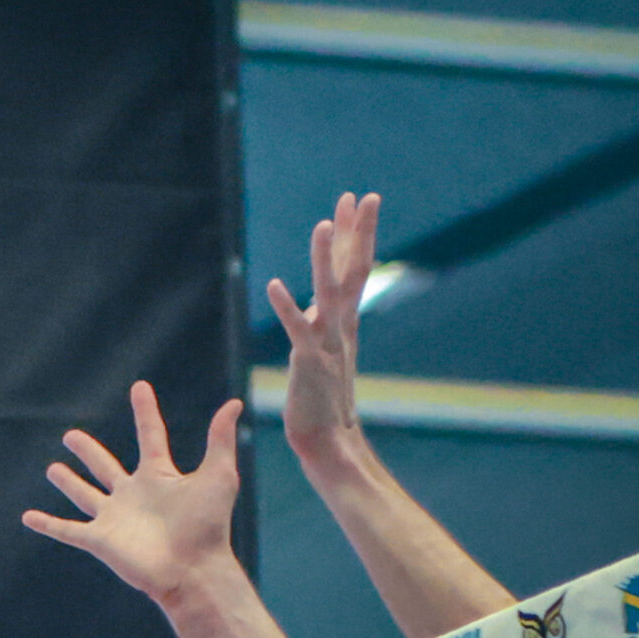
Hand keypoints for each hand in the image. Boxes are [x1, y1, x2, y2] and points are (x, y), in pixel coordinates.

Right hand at [22, 381, 242, 605]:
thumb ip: (220, 440)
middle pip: (106, 467)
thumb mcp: (218, 476)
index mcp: (159, 477)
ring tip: (52, 469)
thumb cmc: (208, 526)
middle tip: (71, 436)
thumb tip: (235, 403)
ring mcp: (114, 518)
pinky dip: (47, 524)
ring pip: (85, 495)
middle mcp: (133, 495)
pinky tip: (28, 517)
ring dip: (68, 482)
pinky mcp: (100, 540)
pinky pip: (67, 530)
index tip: (140, 387)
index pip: (150, 436)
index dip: (145, 411)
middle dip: (89, 452)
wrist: (193, 569)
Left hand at [266, 190, 378, 462]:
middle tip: (365, 195)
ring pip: (328, 293)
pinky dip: (287, 308)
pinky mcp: (308, 362)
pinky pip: (297, 330)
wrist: (326, 442)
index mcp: (345, 323)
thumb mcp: (327, 353)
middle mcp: (340, 327)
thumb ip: (325, 324)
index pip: (355, 268)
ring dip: (323, 259)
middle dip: (358, 232)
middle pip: (353, 271)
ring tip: (322, 224)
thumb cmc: (324, 402)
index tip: (362, 200)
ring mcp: (326, 343)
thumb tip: (321, 302)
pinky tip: (273, 285)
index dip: (358, 234)